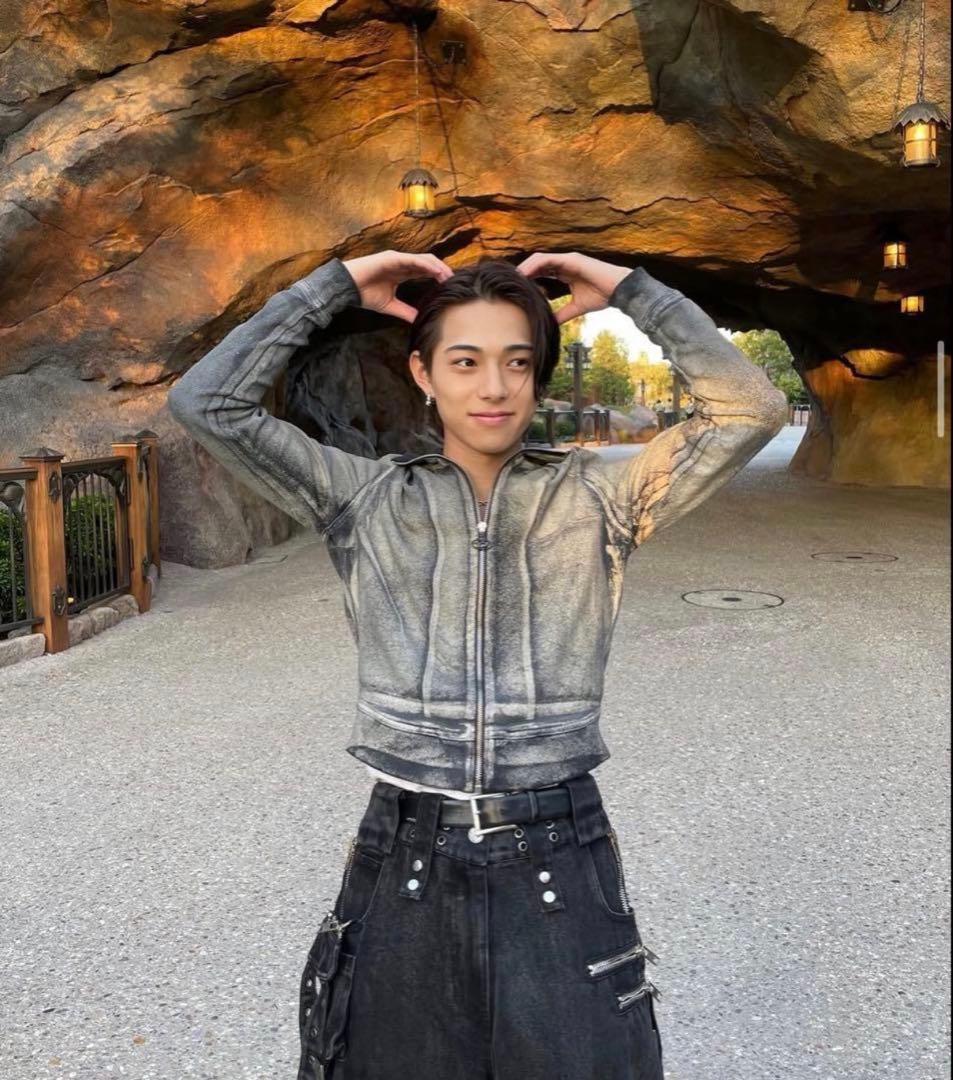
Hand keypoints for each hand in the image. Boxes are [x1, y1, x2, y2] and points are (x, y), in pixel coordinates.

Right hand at [342, 250, 453, 322]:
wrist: (347, 289)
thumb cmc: (364, 294)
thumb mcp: (390, 306)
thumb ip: (405, 311)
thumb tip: (418, 320)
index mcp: (401, 272)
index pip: (425, 272)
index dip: (438, 277)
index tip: (449, 287)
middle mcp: (401, 263)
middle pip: (428, 264)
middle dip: (442, 271)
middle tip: (455, 282)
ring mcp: (397, 258)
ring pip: (424, 259)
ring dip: (438, 267)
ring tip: (449, 277)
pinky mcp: (392, 257)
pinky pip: (413, 259)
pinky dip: (426, 265)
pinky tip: (436, 272)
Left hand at [515, 252, 631, 325]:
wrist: (619, 290)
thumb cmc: (602, 296)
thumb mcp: (576, 307)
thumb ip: (562, 313)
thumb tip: (550, 323)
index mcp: (565, 272)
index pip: (541, 273)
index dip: (528, 280)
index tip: (515, 291)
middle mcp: (564, 263)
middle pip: (536, 266)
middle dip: (522, 274)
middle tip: (507, 285)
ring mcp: (567, 259)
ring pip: (538, 260)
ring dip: (524, 269)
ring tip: (512, 280)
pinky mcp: (571, 259)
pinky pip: (547, 260)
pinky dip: (533, 266)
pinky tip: (524, 275)